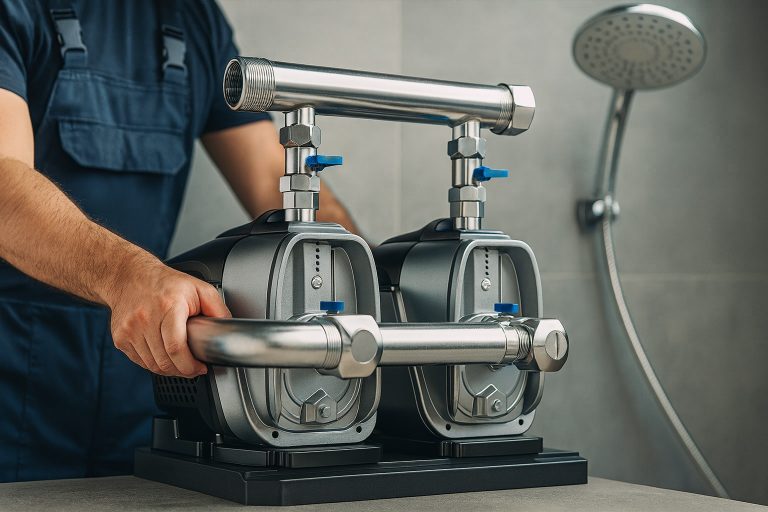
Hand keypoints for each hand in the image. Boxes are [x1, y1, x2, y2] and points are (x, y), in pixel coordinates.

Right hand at [106, 255, 230, 376]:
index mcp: (168, 306)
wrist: (129, 276)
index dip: (190, 365)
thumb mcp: (199, 288)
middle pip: (165, 361)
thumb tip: (228, 329)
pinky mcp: (120, 338)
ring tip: (180, 362)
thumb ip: (217, 309)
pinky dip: (154, 364)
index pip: (176, 347)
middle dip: (183, 370)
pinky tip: (164, 356)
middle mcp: (145, 318)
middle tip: (193, 368)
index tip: (200, 368)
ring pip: (152, 365)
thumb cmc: (166, 283)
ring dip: (169, 369)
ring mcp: (129, 330)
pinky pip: (140, 362)